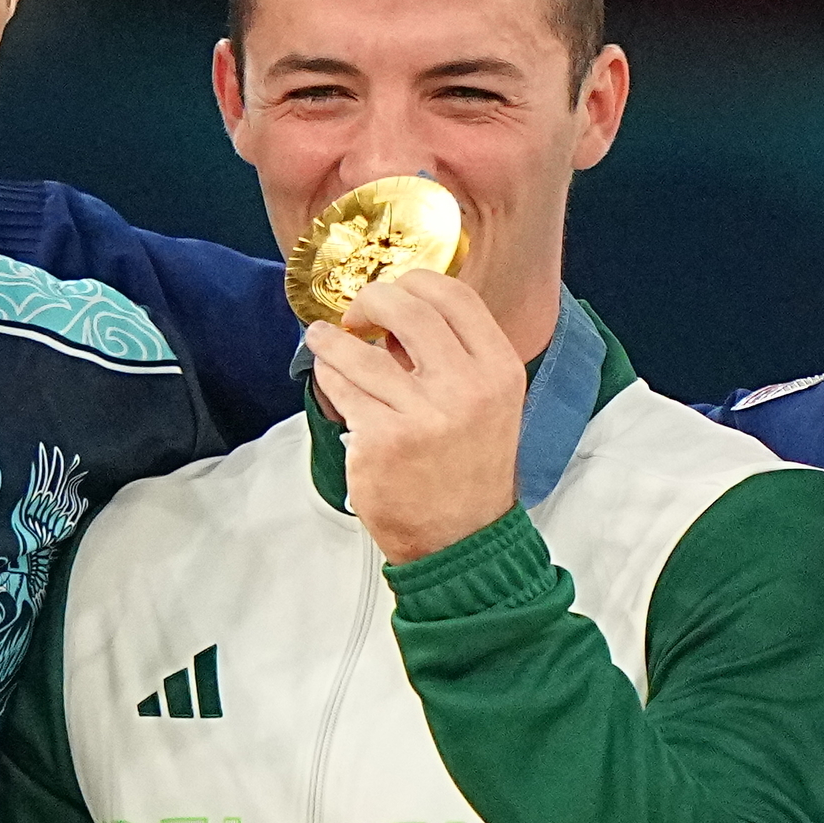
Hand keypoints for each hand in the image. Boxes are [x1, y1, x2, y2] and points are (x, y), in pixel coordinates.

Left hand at [305, 268, 527, 563]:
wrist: (462, 540)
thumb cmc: (469, 468)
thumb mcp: (488, 403)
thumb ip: (455, 355)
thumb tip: (396, 310)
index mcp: (499, 370)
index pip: (453, 294)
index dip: (413, 282)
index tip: (393, 294)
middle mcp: (466, 388)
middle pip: (405, 306)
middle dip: (369, 300)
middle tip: (356, 314)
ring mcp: (421, 415)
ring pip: (358, 349)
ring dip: (332, 339)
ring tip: (324, 340)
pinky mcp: (381, 440)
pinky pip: (341, 387)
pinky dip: (328, 375)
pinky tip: (330, 378)